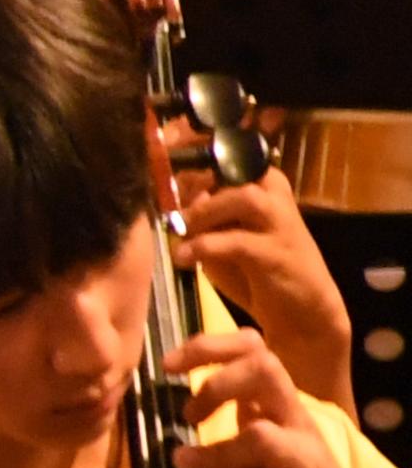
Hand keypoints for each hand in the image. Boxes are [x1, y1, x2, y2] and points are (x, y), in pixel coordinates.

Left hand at [165, 326, 411, 467]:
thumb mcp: (262, 457)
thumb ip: (236, 429)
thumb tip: (181, 410)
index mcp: (284, 410)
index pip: (257, 351)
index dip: (210, 347)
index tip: (169, 365)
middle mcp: (297, 426)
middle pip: (266, 370)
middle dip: (217, 383)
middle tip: (186, 415)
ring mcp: (305, 463)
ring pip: (260, 436)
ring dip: (213, 449)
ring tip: (180, 462)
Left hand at [177, 170, 354, 410]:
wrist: (301, 313)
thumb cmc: (257, 273)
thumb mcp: (222, 238)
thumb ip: (201, 217)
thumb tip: (174, 199)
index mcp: (263, 186)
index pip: (229, 158)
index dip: (196, 155)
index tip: (165, 160)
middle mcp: (275, 198)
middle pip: (237, 171)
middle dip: (196, 187)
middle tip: (172, 212)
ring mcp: (281, 224)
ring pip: (244, 197)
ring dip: (205, 213)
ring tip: (181, 232)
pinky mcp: (278, 253)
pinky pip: (237, 242)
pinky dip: (203, 247)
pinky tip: (183, 258)